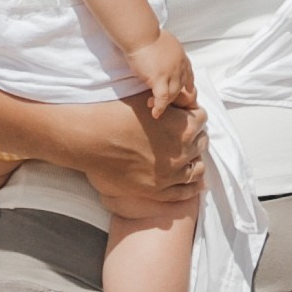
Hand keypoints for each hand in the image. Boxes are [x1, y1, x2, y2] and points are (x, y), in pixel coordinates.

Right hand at [58, 93, 207, 219]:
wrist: (89, 138)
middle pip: (201, 143)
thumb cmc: (114, 113)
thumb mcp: (147, 98)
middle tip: (183, 135)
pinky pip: (184, 192)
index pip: (202, 119)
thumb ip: (171, 101)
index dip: (194, 115)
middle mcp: (181, 151)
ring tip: (188, 157)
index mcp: (182, 126)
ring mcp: (170, 174)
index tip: (186, 116)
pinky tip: (196, 183)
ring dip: (194, 160)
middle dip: (195, 137)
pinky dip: (192, 186)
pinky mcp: (157, 190)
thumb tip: (185, 100)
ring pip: (197, 169)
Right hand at [128, 30, 197, 116]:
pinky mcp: (159, 78)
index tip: (189, 89)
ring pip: (172, 94)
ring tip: (153, 106)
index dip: (188, 82)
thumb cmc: (146, 33)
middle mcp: (179, 65)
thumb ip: (165, 50)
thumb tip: (160, 51)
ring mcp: (170, 73)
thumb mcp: (163, 40)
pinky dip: (159, 107)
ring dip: (164, 102)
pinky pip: (162, 98)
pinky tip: (155, 113)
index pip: (188, 72)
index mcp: (180, 55)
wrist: (141, 33)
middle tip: (163, 101)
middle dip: (173, 95)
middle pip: (180, 86)